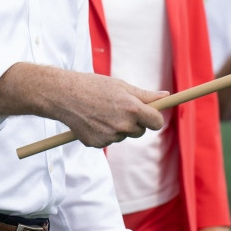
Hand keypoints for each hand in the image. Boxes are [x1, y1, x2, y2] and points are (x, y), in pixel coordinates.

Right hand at [0, 64, 166, 147]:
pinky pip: (108, 140)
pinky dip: (104, 133)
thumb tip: (166, 96)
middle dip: (136, 122)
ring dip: (119, 127)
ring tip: (102, 112)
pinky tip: (93, 120)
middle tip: (121, 109)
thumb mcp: (122, 86)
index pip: (156, 122)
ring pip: (123, 135)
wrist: (63, 95)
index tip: (152, 115)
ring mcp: (109, 136)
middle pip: (141, 131)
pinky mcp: (97, 144)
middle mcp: (123, 125)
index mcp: (132, 108)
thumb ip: (145, 95)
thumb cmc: (94, 86)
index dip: (155, 119)